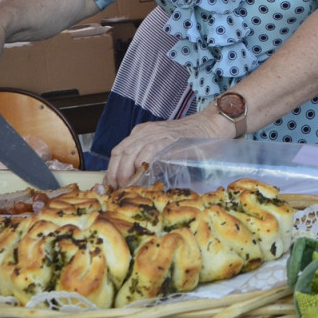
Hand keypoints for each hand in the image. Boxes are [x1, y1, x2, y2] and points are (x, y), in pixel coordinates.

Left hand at [104, 106, 230, 187]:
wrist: (208, 126)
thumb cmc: (187, 140)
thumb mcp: (161, 145)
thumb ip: (148, 157)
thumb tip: (135, 180)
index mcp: (140, 132)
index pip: (118, 150)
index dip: (111, 169)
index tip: (109, 186)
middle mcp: (144, 132)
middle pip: (121, 153)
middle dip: (115, 174)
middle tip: (116, 190)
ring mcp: (155, 134)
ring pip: (130, 152)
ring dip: (125, 172)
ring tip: (126, 187)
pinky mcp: (167, 138)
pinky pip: (149, 151)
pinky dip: (142, 163)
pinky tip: (141, 174)